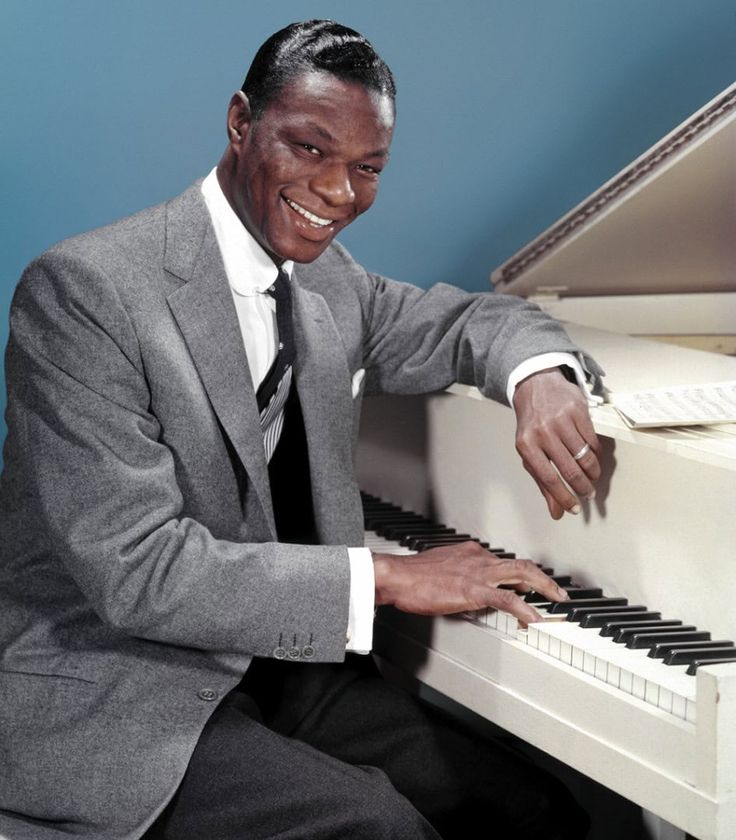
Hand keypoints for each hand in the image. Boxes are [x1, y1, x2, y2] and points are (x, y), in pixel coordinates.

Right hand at [373, 541, 568, 623]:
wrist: (398, 576)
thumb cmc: (413, 575)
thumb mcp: (442, 569)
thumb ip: (460, 575)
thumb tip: (469, 589)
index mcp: (471, 553)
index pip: (504, 563)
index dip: (521, 576)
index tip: (530, 586)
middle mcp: (479, 559)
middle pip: (520, 565)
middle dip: (543, 578)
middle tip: (558, 591)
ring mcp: (478, 573)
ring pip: (521, 574)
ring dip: (543, 587)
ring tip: (557, 599)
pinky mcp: (473, 590)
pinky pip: (505, 598)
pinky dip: (523, 608)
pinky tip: (533, 618)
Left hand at [512, 367, 600, 519]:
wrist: (535, 386)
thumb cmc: (532, 425)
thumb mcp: (529, 451)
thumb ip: (542, 482)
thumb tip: (556, 511)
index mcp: (526, 445)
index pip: (548, 478)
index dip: (563, 497)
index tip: (575, 509)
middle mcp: (543, 432)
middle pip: (569, 469)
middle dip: (582, 487)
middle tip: (589, 494)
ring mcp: (561, 420)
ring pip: (585, 456)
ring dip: (592, 472)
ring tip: (593, 477)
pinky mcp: (578, 410)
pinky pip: (592, 440)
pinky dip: (595, 453)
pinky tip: (592, 456)